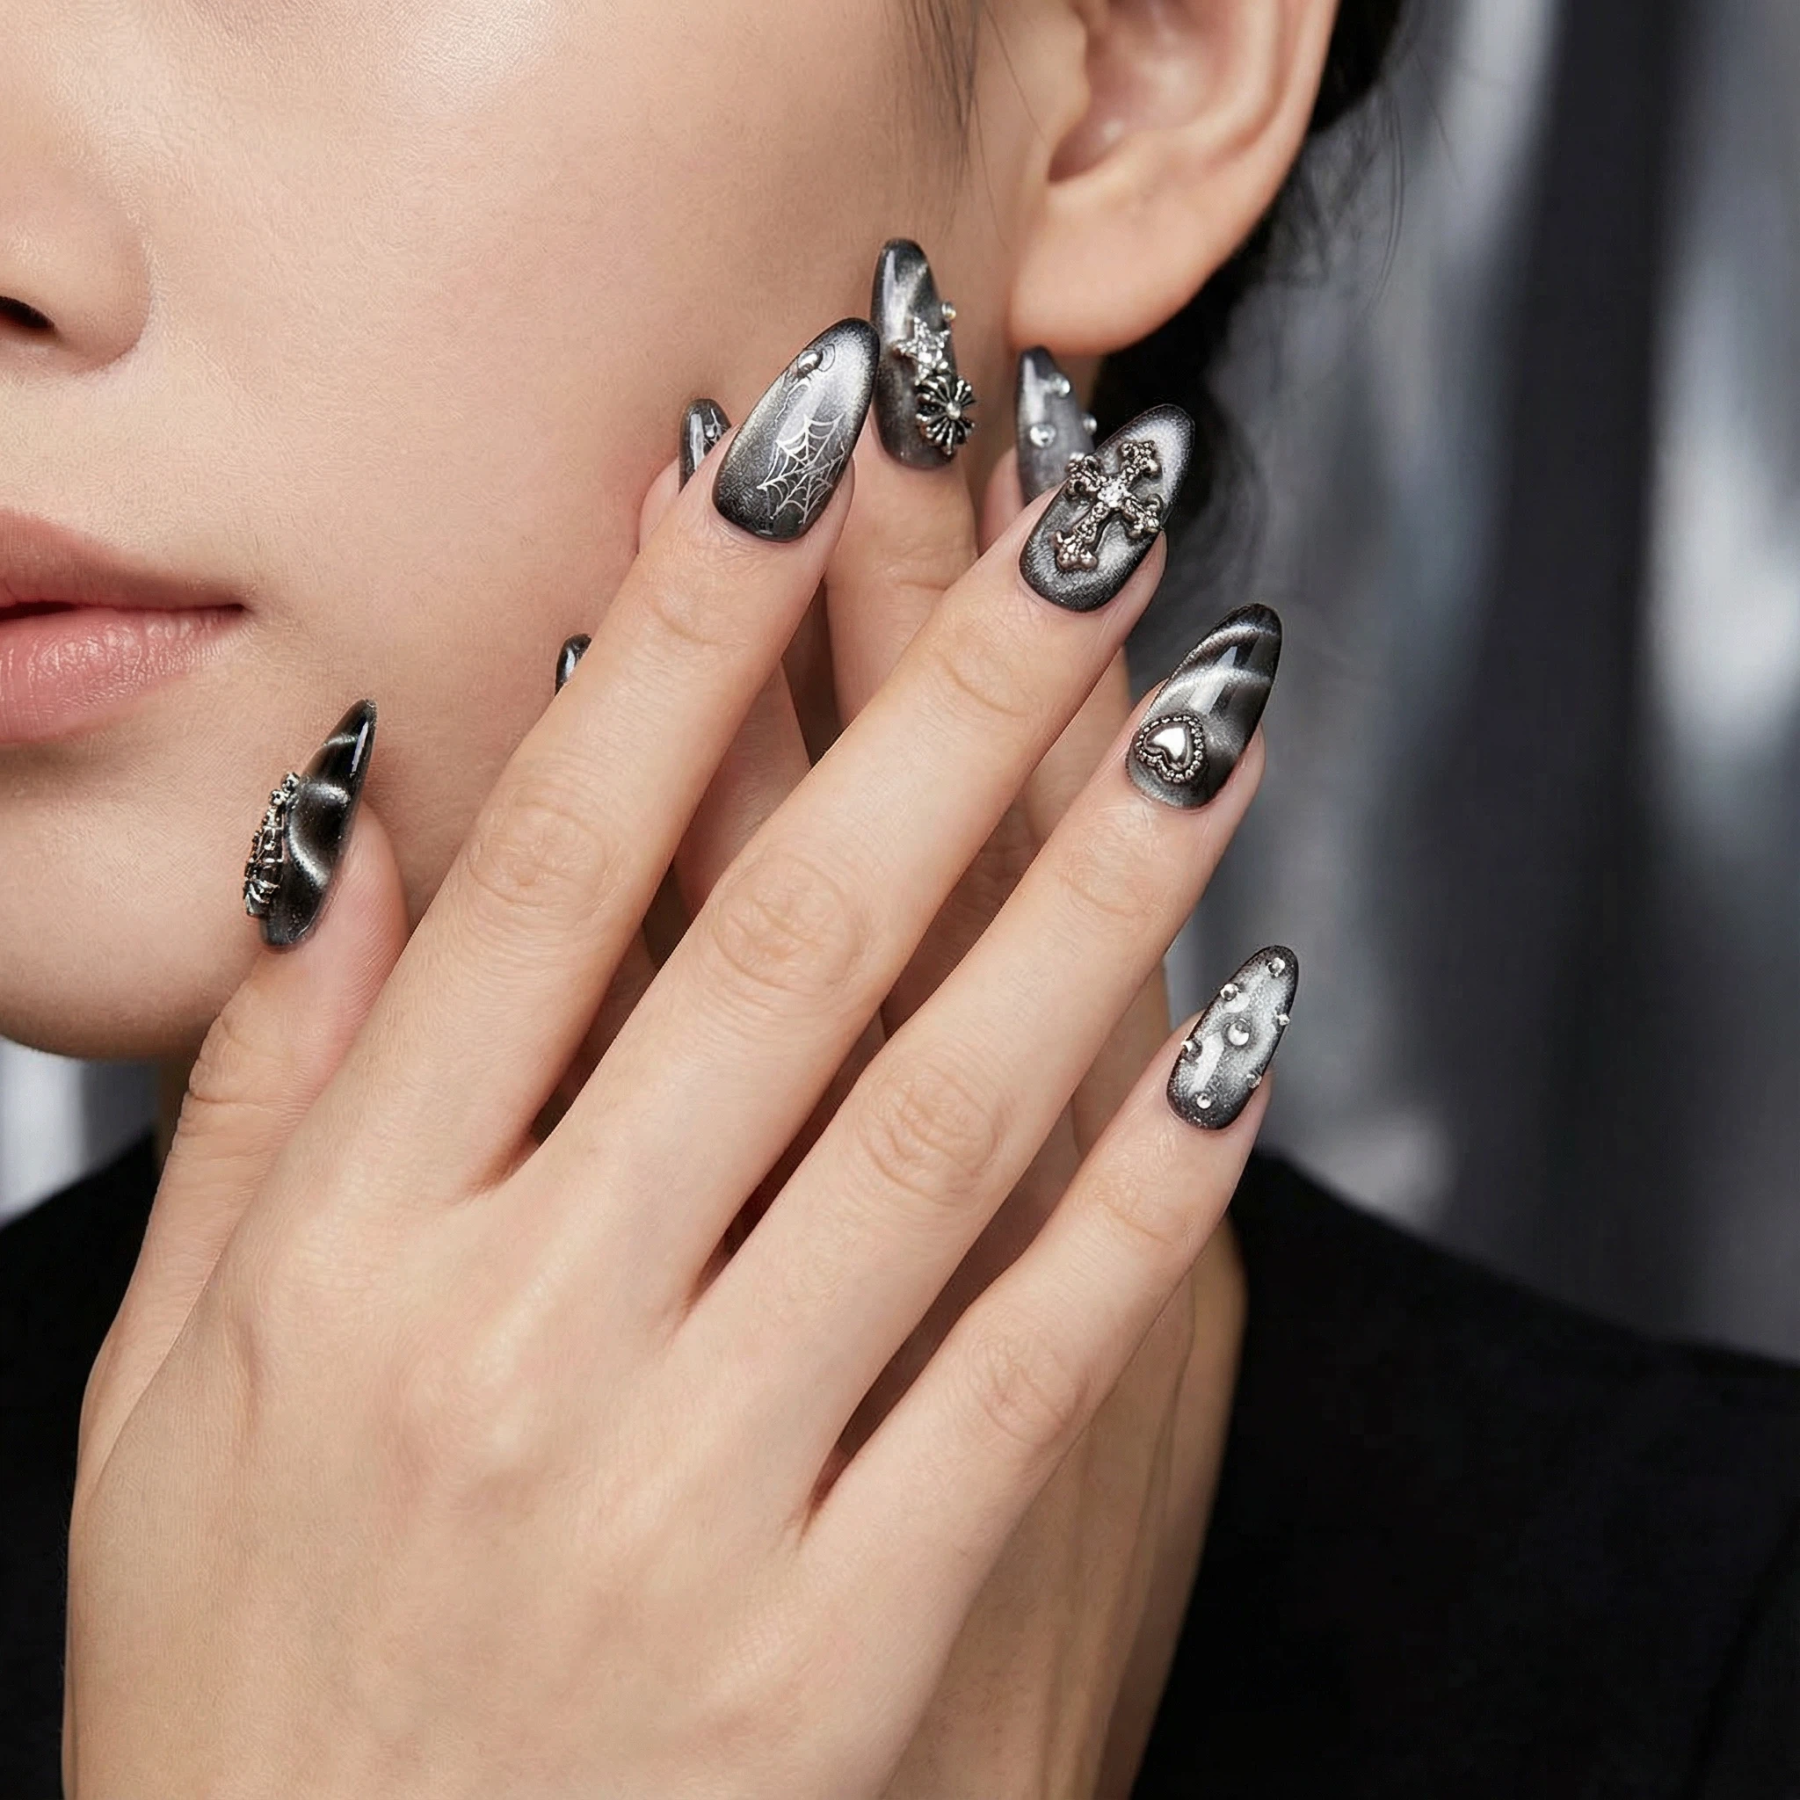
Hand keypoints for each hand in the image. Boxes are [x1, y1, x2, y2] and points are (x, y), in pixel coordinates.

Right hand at [70, 325, 1275, 1797]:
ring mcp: (689, 1493)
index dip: (673, 638)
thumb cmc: (245, 1684)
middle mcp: (520, 1340)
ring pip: (934, 1119)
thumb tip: (366, 834)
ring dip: (1090, 896)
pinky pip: (1025, 1368)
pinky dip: (1142, 1196)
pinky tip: (1238, 1044)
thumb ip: (267, 1102)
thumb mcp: (168, 1388)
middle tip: (1083, 527)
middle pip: (774, 942)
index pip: (544, 872)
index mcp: (351, 1255)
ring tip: (1204, 721)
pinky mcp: (835, 1644)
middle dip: (949, 699)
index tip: (781, 453)